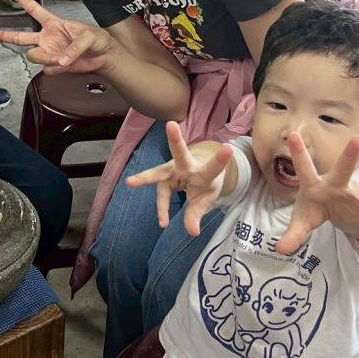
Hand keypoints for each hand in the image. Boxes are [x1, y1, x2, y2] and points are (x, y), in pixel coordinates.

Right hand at [0, 0, 112, 73]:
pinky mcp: (54, 66)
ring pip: (34, 56)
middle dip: (5, 35)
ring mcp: (49, 53)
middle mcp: (47, 38)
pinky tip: (67, 65)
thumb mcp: (89, 36)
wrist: (104, 57)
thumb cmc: (97, 40)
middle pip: (21, 36)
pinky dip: (57, 69)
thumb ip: (74, 47)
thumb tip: (60, 60)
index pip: (34, 9)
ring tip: (62, 59)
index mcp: (54, 23)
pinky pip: (48, 69)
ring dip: (46, 58)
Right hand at [126, 121, 232, 235]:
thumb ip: (197, 214)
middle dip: (175, 140)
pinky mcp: (162, 177)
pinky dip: (163, 210)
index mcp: (204, 170)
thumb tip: (192, 232)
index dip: (220, 159)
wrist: (196, 174)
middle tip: (170, 125)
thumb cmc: (204, 184)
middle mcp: (186, 166)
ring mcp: (171, 170)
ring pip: (157, 174)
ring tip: (130, 182)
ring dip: (144, 178)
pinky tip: (164, 222)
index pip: (213, 166)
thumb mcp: (205, 199)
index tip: (228, 148)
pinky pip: (161, 196)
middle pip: (179, 153)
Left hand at [275, 134, 358, 255]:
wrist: (328, 201)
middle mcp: (337, 184)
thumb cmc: (312, 205)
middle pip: (343, 169)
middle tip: (358, 138)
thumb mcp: (301, 220)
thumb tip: (279, 250)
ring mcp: (354, 195)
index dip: (298, 152)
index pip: (304, 168)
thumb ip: (292, 234)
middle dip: (350, 155)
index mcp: (315, 184)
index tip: (292, 134)